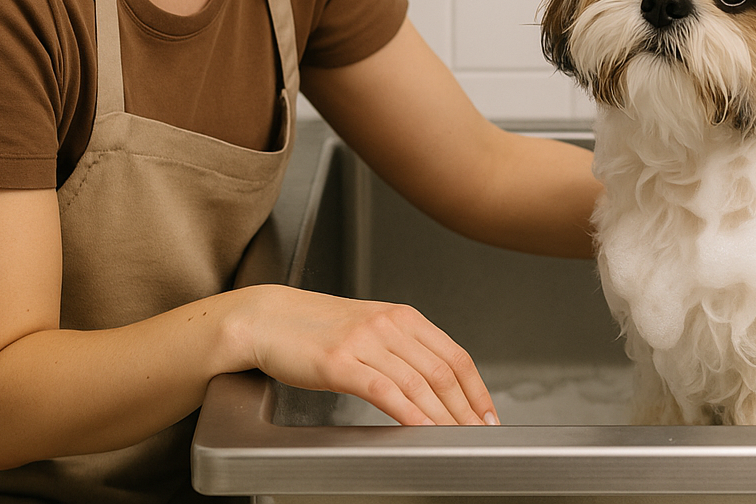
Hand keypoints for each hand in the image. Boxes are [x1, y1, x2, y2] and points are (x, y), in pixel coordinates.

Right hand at [232, 285, 498, 425]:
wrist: (267, 318)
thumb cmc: (316, 330)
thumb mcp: (369, 330)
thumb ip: (403, 350)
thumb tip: (436, 385)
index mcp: (402, 317)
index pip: (455, 354)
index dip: (477, 388)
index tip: (488, 414)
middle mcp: (389, 324)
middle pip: (443, 370)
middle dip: (467, 408)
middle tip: (480, 434)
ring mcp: (364, 341)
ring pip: (418, 382)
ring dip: (443, 416)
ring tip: (458, 438)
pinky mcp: (339, 361)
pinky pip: (383, 389)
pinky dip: (408, 411)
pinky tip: (420, 428)